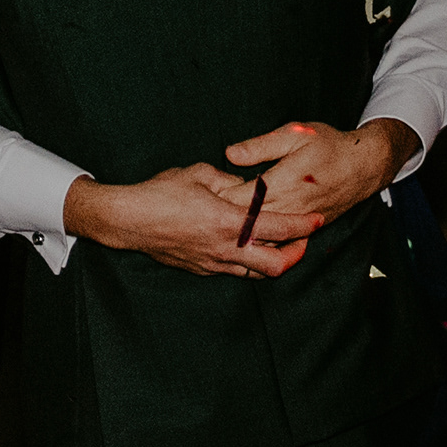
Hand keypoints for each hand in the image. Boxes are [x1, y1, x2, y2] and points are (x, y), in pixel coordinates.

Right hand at [62, 167, 309, 278]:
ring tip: (280, 245)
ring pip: (256, 273)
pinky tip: (247, 246)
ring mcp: (214, 262)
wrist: (128, 221)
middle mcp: (226, 248)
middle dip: (296, 254)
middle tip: (302, 239)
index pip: (278, 228)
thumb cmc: (160, 193)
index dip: (303, 225)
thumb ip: (227, 179)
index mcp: (229, 221)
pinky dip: (248, 261)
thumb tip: (243, 184)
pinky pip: (235, 270)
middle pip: (276, 265)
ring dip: (273, 260)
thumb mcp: (198, 173)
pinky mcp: (202, 269)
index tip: (318, 219)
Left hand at [221, 118, 413, 243]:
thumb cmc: (329, 145)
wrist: (365, 166)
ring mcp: (298, 222)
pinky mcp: (307, 230)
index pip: (242, 199)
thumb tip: (230, 154)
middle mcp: (289, 207)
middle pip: (248, 223)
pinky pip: (278, 242)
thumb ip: (261, 146)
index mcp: (283, 182)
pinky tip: (246, 236)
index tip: (203, 193)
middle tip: (204, 213)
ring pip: (262, 238)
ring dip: (241, 234)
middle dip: (225, 219)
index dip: (220, 199)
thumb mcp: (295, 133)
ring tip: (219, 226)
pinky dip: (261, 241)